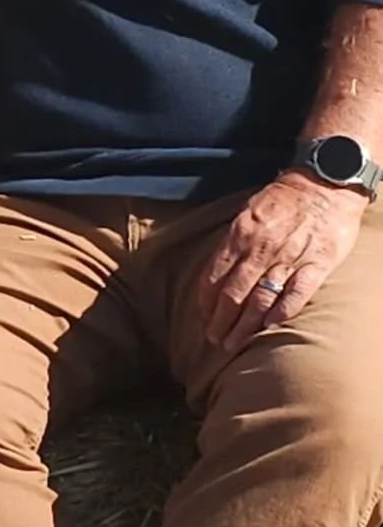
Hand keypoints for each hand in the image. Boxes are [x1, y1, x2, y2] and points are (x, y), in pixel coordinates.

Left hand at [198, 169, 366, 353]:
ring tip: (232, 343)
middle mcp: (261, 248)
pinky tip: (269, 327)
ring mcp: (289, 257)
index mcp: (240, 233)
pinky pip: (297, 292)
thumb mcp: (248, 211)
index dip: (206, 300)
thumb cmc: (284, 197)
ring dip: (244, 324)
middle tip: (212, 340)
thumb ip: (234, 240)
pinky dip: (282, 311)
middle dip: (220, 320)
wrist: (325, 183)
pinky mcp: (317, 263)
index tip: (201, 317)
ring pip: (260, 298)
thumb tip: (219, 267)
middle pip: (233, 292)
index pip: (214, 274)